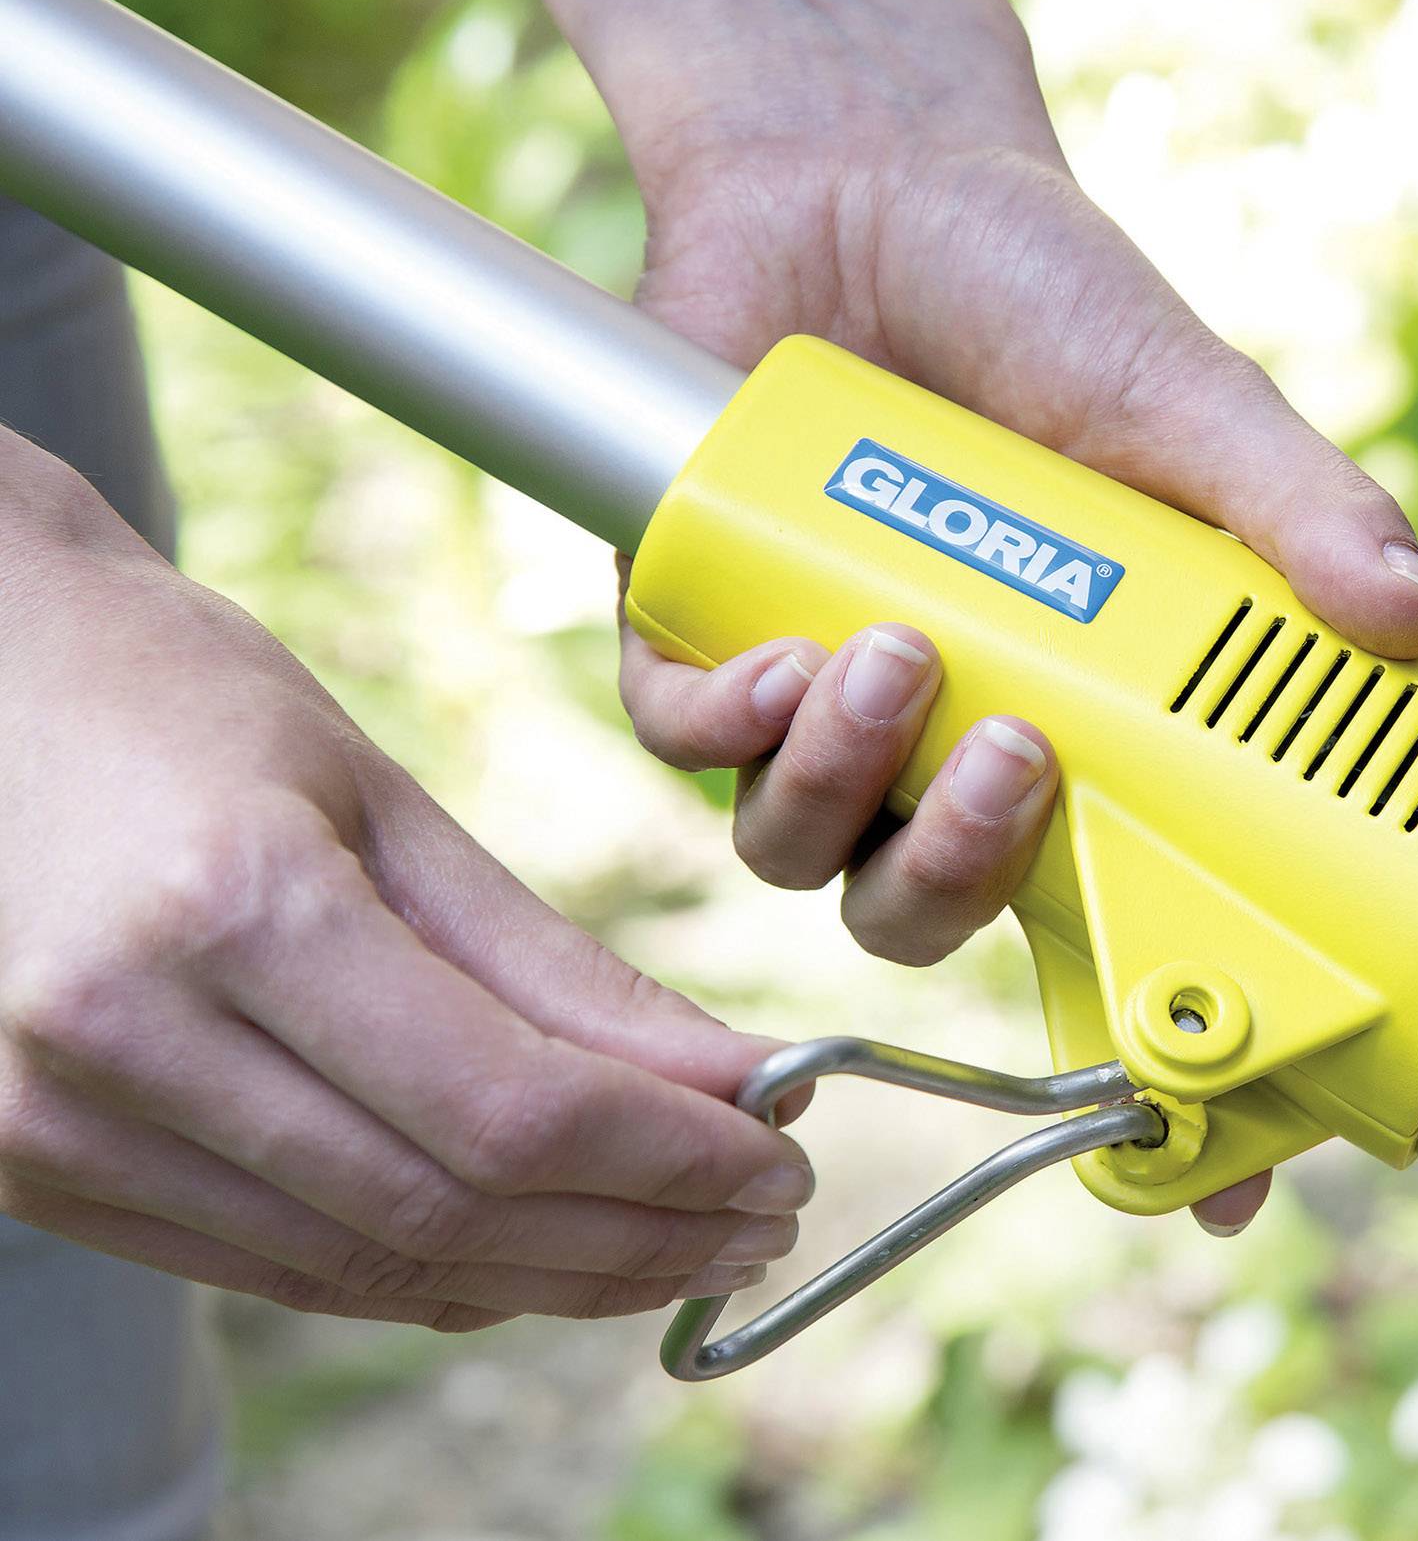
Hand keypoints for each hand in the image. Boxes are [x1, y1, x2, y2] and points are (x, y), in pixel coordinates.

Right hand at [0, 444, 813, 1328]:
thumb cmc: (182, 702)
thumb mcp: (388, 801)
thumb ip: (559, 967)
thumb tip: (731, 1080)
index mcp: (229, 909)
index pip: (510, 1106)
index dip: (671, 1160)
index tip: (779, 1163)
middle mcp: (121, 1038)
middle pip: (446, 1209)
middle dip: (637, 1236)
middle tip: (757, 1225)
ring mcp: (55, 1124)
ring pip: (367, 1265)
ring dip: (549, 1278)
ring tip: (677, 1249)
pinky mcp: (32, 1172)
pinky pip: (279, 1267)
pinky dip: (429, 1274)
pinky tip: (537, 1252)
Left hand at [478, 0, 1417, 1232]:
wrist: (865, 184)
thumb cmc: (1041, 307)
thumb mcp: (1184, 406)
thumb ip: (1290, 509)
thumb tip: (1415, 615)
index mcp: (1076, 730)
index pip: (1118, 928)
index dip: (1164, 1060)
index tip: (1236, 1175)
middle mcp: (937, 742)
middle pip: (933, 920)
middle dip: (966, 885)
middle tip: (1020, 766)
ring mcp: (813, 699)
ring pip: (801, 857)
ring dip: (844, 791)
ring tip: (896, 656)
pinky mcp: (687, 632)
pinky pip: (684, 749)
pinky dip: (727, 727)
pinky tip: (782, 654)